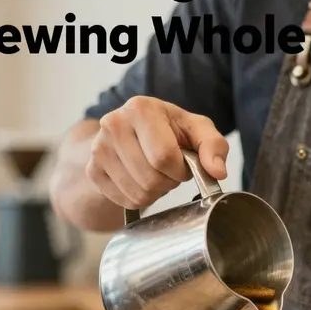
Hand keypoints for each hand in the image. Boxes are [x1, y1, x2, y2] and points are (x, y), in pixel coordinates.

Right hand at [86, 96, 229, 209]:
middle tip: (170, 170)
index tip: (183, 164)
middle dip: (168, 182)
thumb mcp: (198, 130)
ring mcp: (99, 148)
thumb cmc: (172, 130)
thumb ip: (214, 146)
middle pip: (150, 179)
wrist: (135, 132)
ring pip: (138, 194)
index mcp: (140, 108)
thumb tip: (217, 172)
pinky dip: (140, 198)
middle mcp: (113, 124)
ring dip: (156, 192)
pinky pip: (125, 201)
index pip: (163, 157)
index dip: (180, 169)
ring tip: (156, 173)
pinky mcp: (93, 170)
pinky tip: (142, 180)